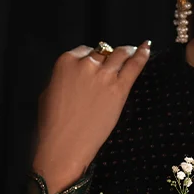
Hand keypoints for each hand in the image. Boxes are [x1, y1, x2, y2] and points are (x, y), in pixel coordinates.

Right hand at [32, 42, 150, 193]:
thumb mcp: (47, 93)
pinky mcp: (119, 88)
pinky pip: (134, 65)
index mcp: (65, 62)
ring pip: (120, 54)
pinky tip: (146, 48)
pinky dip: (142, 54)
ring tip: (133, 51)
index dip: (91, 58)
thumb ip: (62, 79)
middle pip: (103, 52)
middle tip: (115, 61)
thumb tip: (72, 77)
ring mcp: (104, 75)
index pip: (84, 50)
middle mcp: (86, 64)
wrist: (65, 146)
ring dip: (127, 52)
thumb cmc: (52, 125)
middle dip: (108, 57)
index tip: (95, 64)